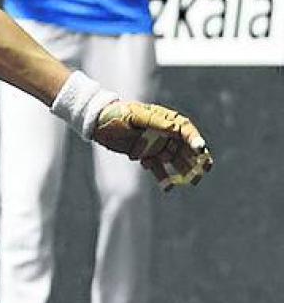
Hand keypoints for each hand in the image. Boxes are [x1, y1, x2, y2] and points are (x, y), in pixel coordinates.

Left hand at [92, 100, 213, 190]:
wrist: (97, 123)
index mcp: (164, 119)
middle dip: (197, 159)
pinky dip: (164, 178)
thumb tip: (174, 127)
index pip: (185, 130)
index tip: (201, 149)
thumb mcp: (134, 116)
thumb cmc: (116, 114)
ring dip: (185, 170)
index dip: (195, 139)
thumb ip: (153, 121)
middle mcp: (164, 133)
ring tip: (192, 181)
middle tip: (204, 170)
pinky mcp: (146, 156)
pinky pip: (159, 169)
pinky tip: (167, 188)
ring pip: (175, 160)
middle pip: (186, 148)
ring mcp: (156, 145)